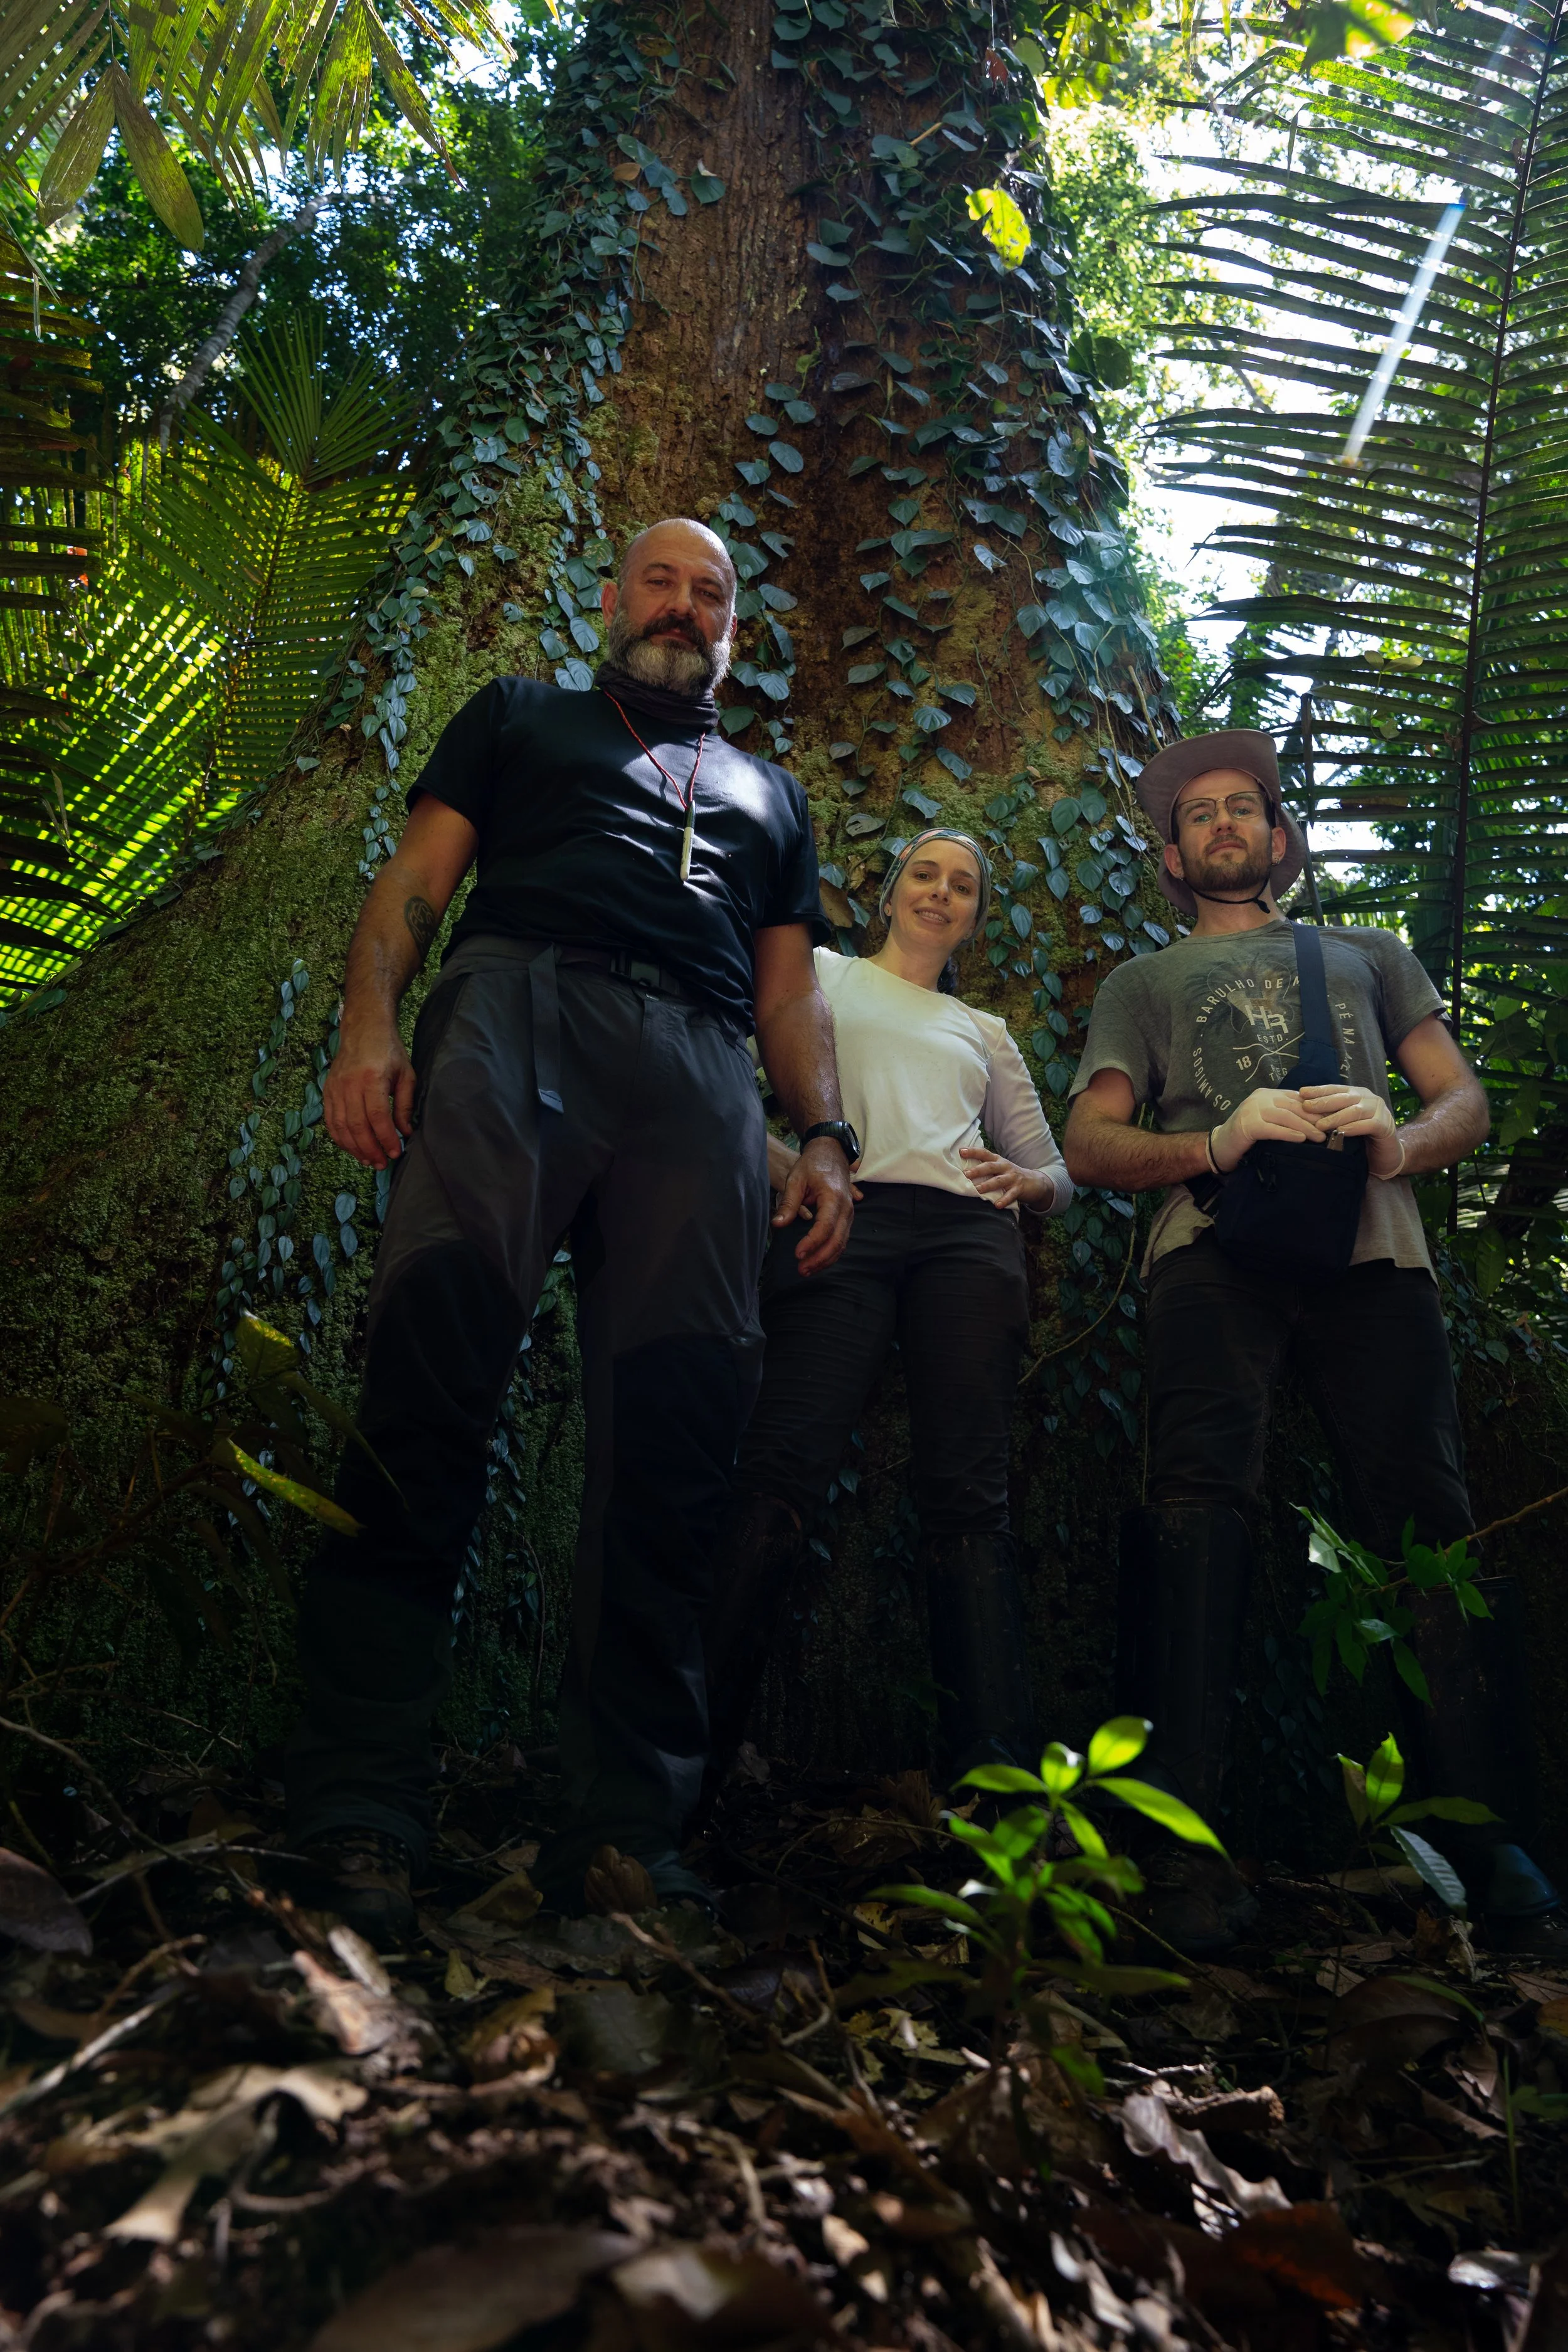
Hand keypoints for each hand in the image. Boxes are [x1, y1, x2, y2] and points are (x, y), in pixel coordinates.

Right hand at [324, 1022, 415, 1168]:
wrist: (363, 1029)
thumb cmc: (389, 1051)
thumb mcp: (406, 1075)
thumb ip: (404, 1105)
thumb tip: (405, 1132)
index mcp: (371, 1078)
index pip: (377, 1117)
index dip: (385, 1138)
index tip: (395, 1152)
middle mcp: (349, 1084)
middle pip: (356, 1126)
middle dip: (370, 1149)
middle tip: (382, 1164)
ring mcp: (335, 1088)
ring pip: (340, 1127)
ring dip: (354, 1148)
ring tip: (368, 1161)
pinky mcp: (327, 1091)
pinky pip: (330, 1121)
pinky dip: (340, 1138)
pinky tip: (352, 1148)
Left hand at [773, 1136, 854, 1274]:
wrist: (831, 1152)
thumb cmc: (812, 1164)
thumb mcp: (796, 1179)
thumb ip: (788, 1203)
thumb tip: (777, 1224)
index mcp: (833, 1197)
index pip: (825, 1227)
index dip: (812, 1243)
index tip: (797, 1254)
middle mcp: (846, 1208)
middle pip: (836, 1240)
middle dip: (819, 1258)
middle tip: (800, 1269)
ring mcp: (849, 1214)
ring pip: (841, 1244)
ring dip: (825, 1260)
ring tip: (806, 1270)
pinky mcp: (846, 1218)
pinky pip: (842, 1240)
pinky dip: (831, 1254)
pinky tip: (817, 1262)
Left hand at [960, 1145, 1052, 1210]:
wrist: (1035, 1182)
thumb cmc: (1011, 1175)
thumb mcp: (1000, 1168)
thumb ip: (986, 1168)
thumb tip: (964, 1171)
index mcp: (998, 1160)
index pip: (985, 1153)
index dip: (973, 1151)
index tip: (961, 1151)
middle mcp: (1005, 1167)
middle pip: (990, 1166)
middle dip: (977, 1170)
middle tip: (966, 1174)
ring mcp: (1013, 1177)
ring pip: (999, 1180)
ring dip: (987, 1185)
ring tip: (977, 1190)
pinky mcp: (1019, 1188)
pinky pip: (1011, 1195)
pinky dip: (1004, 1200)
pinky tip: (997, 1205)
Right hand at [1210, 1087, 1325, 1171]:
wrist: (1220, 1146)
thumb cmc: (1247, 1135)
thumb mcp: (1268, 1120)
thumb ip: (1285, 1115)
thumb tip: (1315, 1120)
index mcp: (1267, 1094)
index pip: (1296, 1098)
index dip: (1315, 1108)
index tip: (1331, 1118)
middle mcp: (1260, 1098)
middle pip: (1293, 1106)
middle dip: (1314, 1118)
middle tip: (1330, 1129)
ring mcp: (1252, 1110)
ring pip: (1285, 1117)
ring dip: (1305, 1127)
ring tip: (1319, 1137)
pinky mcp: (1248, 1125)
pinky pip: (1273, 1129)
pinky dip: (1288, 1134)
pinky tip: (1301, 1139)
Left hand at [1299, 1082, 1402, 1175]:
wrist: (1386, 1154)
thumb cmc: (1361, 1137)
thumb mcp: (1344, 1122)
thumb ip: (1331, 1114)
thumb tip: (1304, 1109)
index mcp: (1357, 1094)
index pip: (1335, 1089)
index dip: (1319, 1090)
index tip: (1301, 1093)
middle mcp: (1369, 1098)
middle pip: (1343, 1098)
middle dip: (1323, 1102)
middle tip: (1306, 1107)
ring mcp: (1379, 1110)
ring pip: (1355, 1111)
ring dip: (1336, 1117)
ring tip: (1320, 1125)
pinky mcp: (1386, 1125)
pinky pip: (1369, 1125)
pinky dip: (1354, 1128)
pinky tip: (1342, 1132)